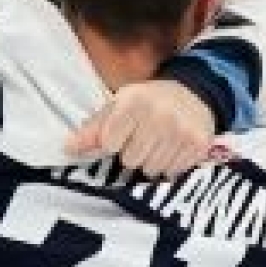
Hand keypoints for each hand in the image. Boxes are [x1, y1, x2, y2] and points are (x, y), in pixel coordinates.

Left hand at [65, 81, 217, 177]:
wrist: (194, 93)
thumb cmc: (148, 102)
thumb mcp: (118, 105)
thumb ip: (93, 129)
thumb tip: (68, 149)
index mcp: (135, 101)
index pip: (110, 143)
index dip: (112, 143)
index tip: (120, 135)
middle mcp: (160, 114)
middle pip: (131, 160)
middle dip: (133, 154)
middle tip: (142, 140)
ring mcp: (181, 131)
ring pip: (151, 170)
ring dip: (151, 162)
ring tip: (157, 144)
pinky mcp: (198, 145)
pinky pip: (172, 173)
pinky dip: (169, 165)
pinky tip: (172, 148)